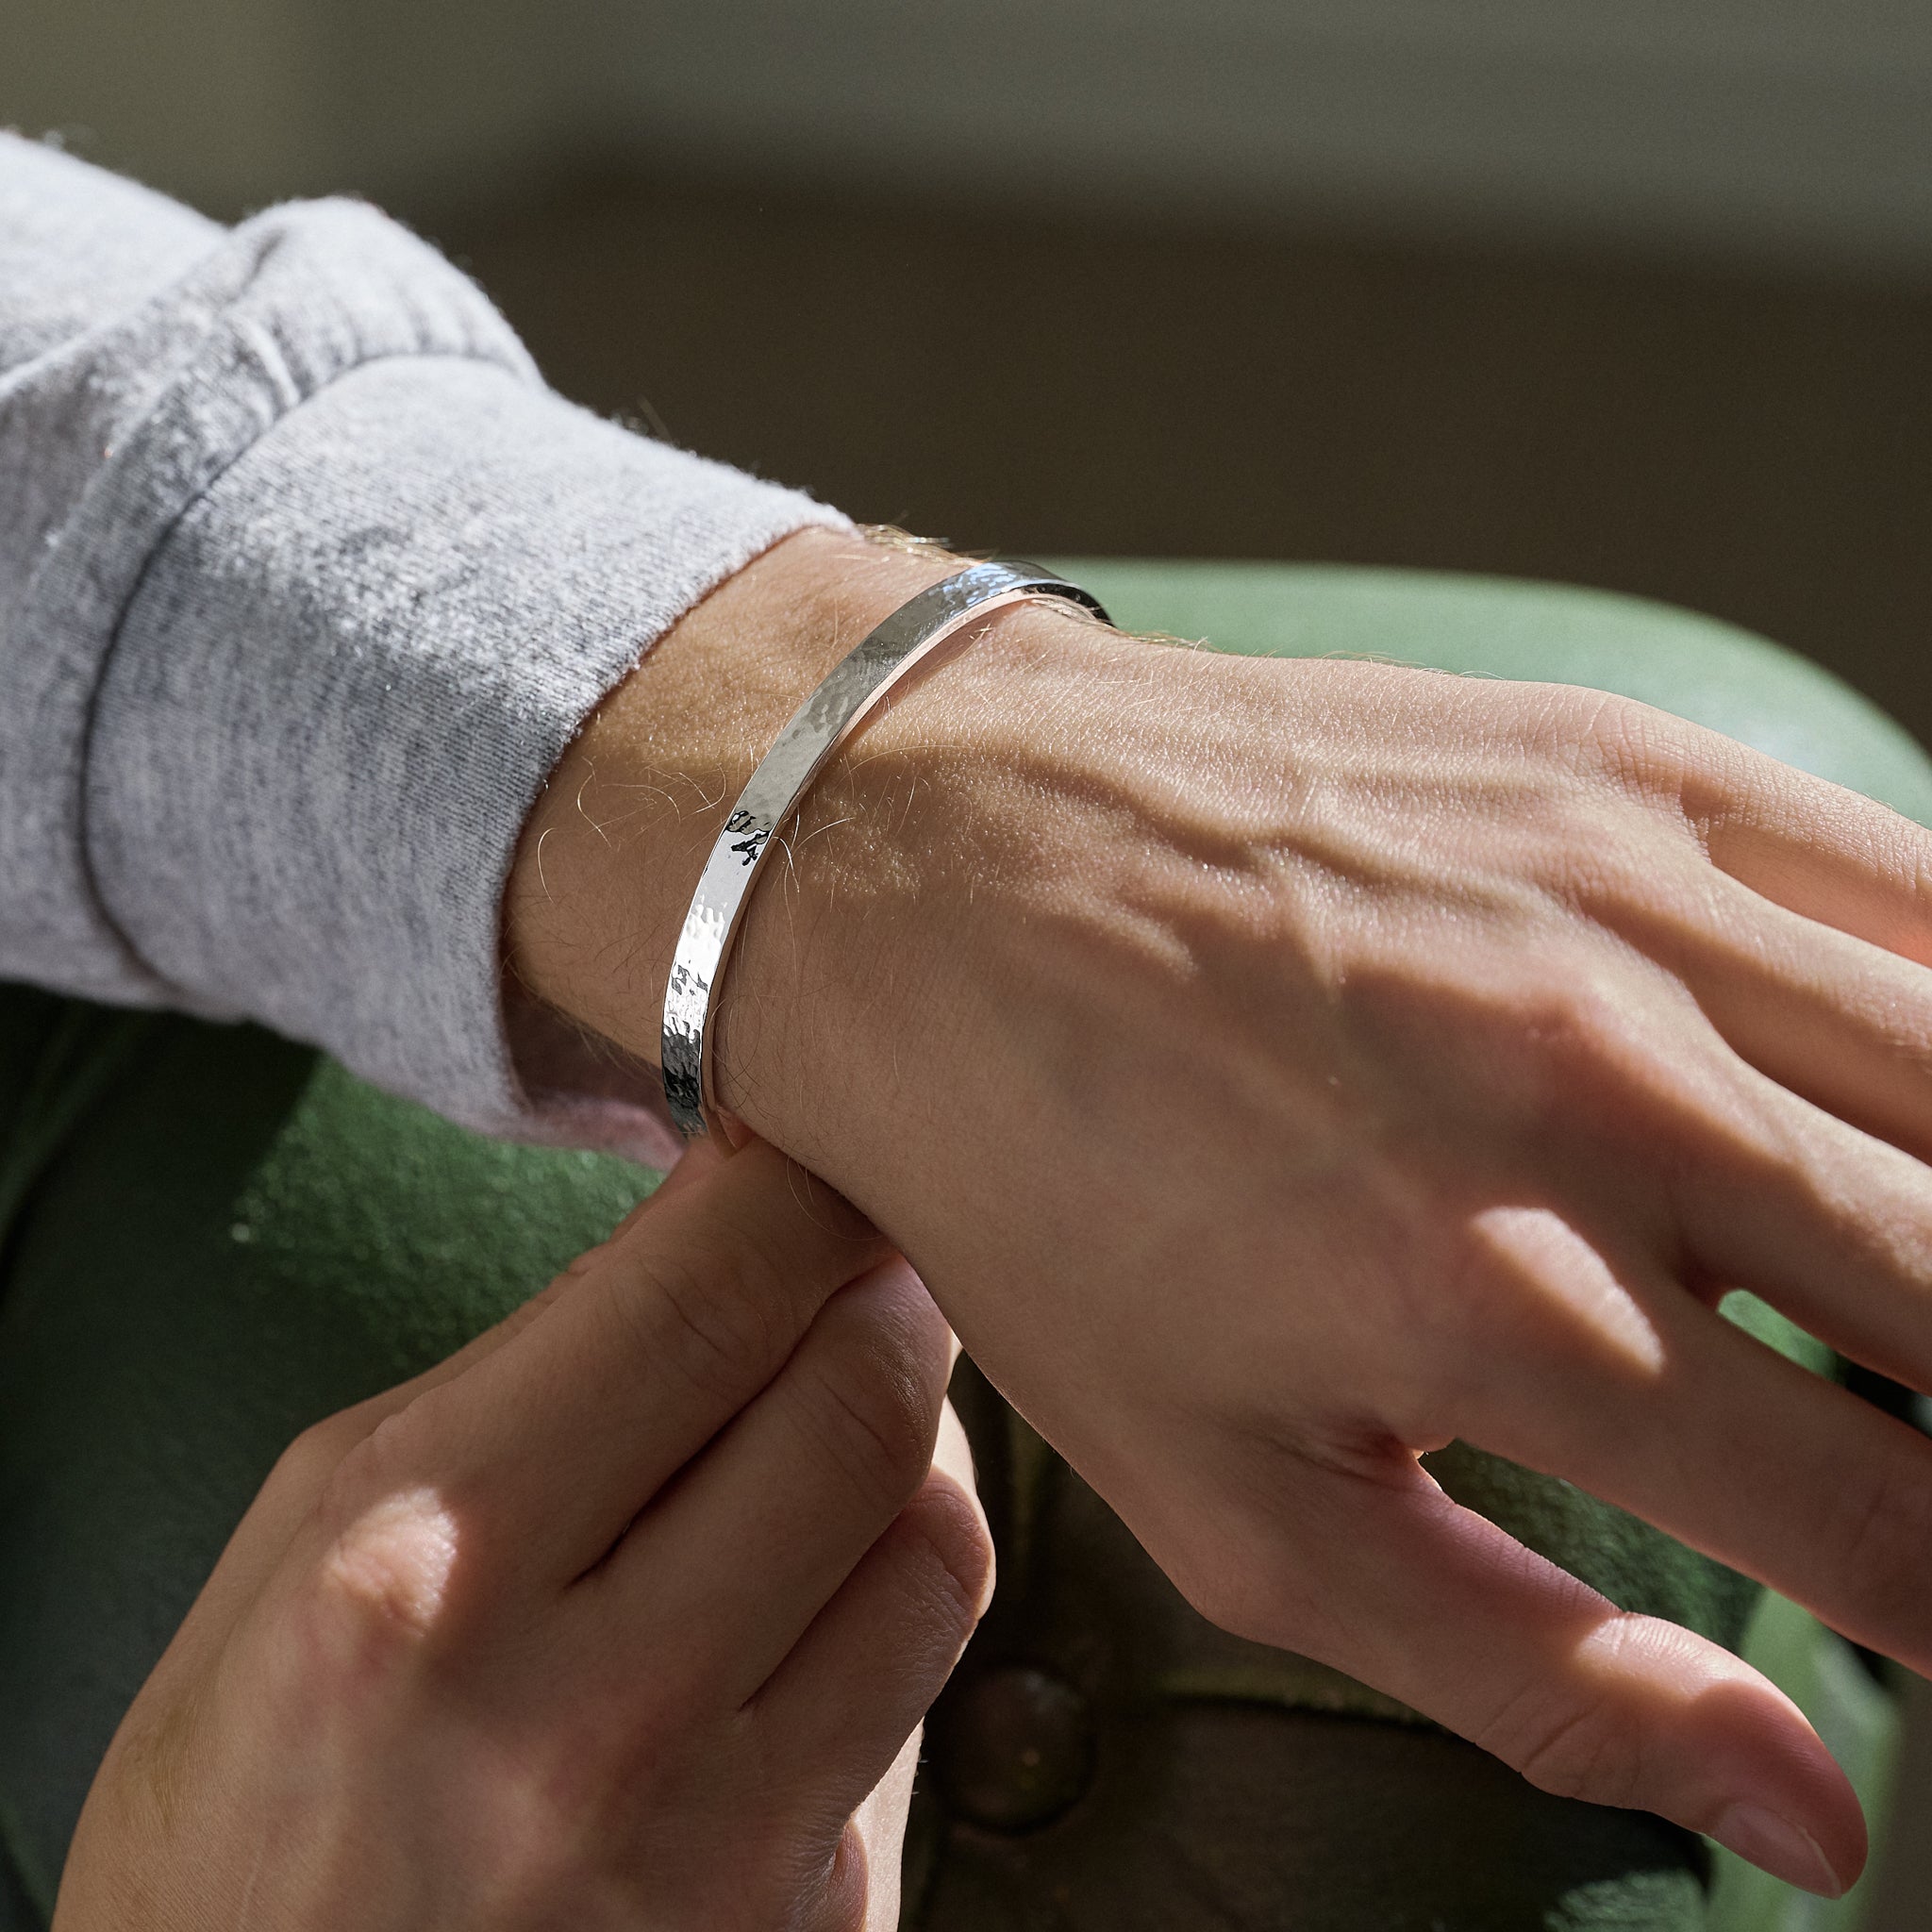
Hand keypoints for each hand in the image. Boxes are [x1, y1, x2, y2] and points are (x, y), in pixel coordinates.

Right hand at [53, 1136, 990, 1930]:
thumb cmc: (248, 1800)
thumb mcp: (309, 1541)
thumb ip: (523, 1378)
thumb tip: (725, 1245)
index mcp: (423, 1560)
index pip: (709, 1294)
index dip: (804, 1192)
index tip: (818, 1156)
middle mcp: (582, 1708)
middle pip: (863, 1400)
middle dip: (885, 1294)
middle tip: (862, 1268)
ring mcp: (710, 1845)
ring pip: (938, 1545)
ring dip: (916, 1446)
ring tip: (844, 1421)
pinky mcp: (801, 1929)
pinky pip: (921, 1701)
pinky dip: (894, 1604)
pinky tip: (820, 1589)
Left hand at [511, 529, 1931, 1895]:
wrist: (923, 876)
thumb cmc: (1042, 1190)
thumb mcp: (1228, 1502)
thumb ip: (1536, 1675)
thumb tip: (1813, 1815)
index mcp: (1506, 1310)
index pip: (1898, 1523)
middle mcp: (1603, 1097)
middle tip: (1900, 1433)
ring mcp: (1620, 905)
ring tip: (1891, 1271)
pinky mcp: (1609, 765)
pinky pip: (1908, 881)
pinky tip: (1898, 1082)